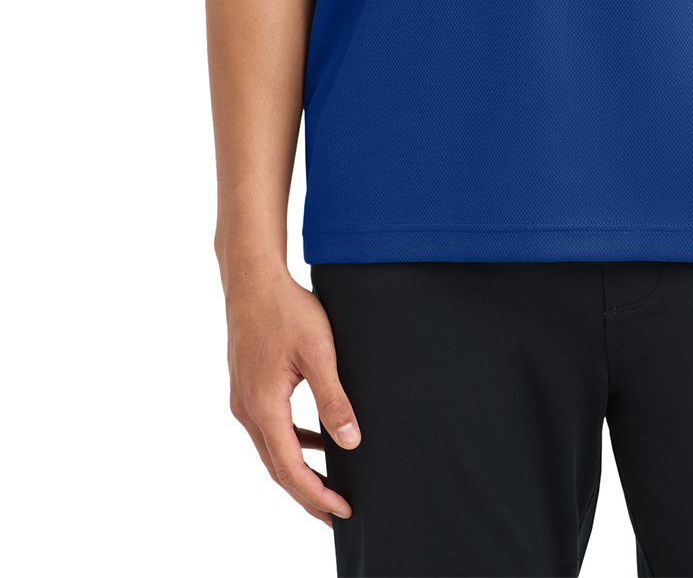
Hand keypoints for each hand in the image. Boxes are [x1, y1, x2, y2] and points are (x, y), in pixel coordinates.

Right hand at [225, 268, 360, 524]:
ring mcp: (243, 400)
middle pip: (277, 468)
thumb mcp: (319, 352)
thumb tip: (350, 442)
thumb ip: (334, 399)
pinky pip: (270, 429)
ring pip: (271, 450)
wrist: (253, 279)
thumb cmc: (286, 309)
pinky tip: (315, 440)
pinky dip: (292, 442)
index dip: (316, 495)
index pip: (290, 469)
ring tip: (328, 485)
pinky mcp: (247, 388)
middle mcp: (247, 410)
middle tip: (336, 512)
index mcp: (263, 407)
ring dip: (298, 470)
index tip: (342, 511)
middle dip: (307, 494)